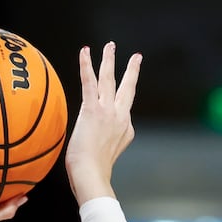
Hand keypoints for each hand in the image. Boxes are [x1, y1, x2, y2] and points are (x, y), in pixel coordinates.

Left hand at [64, 42, 140, 204]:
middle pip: (127, 88)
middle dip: (131, 71)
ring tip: (110, 46)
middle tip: (136, 57)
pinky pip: (89, 82)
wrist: (91, 175)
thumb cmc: (92, 172)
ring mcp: (107, 111)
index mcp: (125, 129)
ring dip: (109, 60)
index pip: (122, 112)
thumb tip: (97, 144)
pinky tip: (84, 52)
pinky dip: (86, 65)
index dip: (115, 114)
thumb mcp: (105, 157)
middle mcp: (120, 116)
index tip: (110, 121)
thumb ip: (104, 145)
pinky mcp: (92, 109)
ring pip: (109, 79)